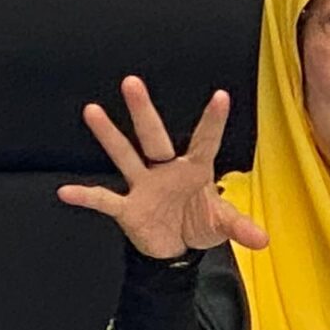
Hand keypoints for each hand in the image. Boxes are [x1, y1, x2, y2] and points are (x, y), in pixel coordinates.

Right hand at [57, 77, 268, 259]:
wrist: (174, 247)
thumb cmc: (198, 222)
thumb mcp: (221, 224)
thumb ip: (239, 226)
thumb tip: (263, 241)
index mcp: (194, 169)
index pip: (205, 141)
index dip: (213, 121)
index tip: (221, 96)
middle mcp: (165, 170)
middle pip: (153, 136)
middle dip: (142, 111)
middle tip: (131, 82)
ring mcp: (143, 186)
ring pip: (125, 155)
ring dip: (109, 135)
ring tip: (92, 111)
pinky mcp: (128, 208)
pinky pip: (104, 199)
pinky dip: (86, 197)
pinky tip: (67, 191)